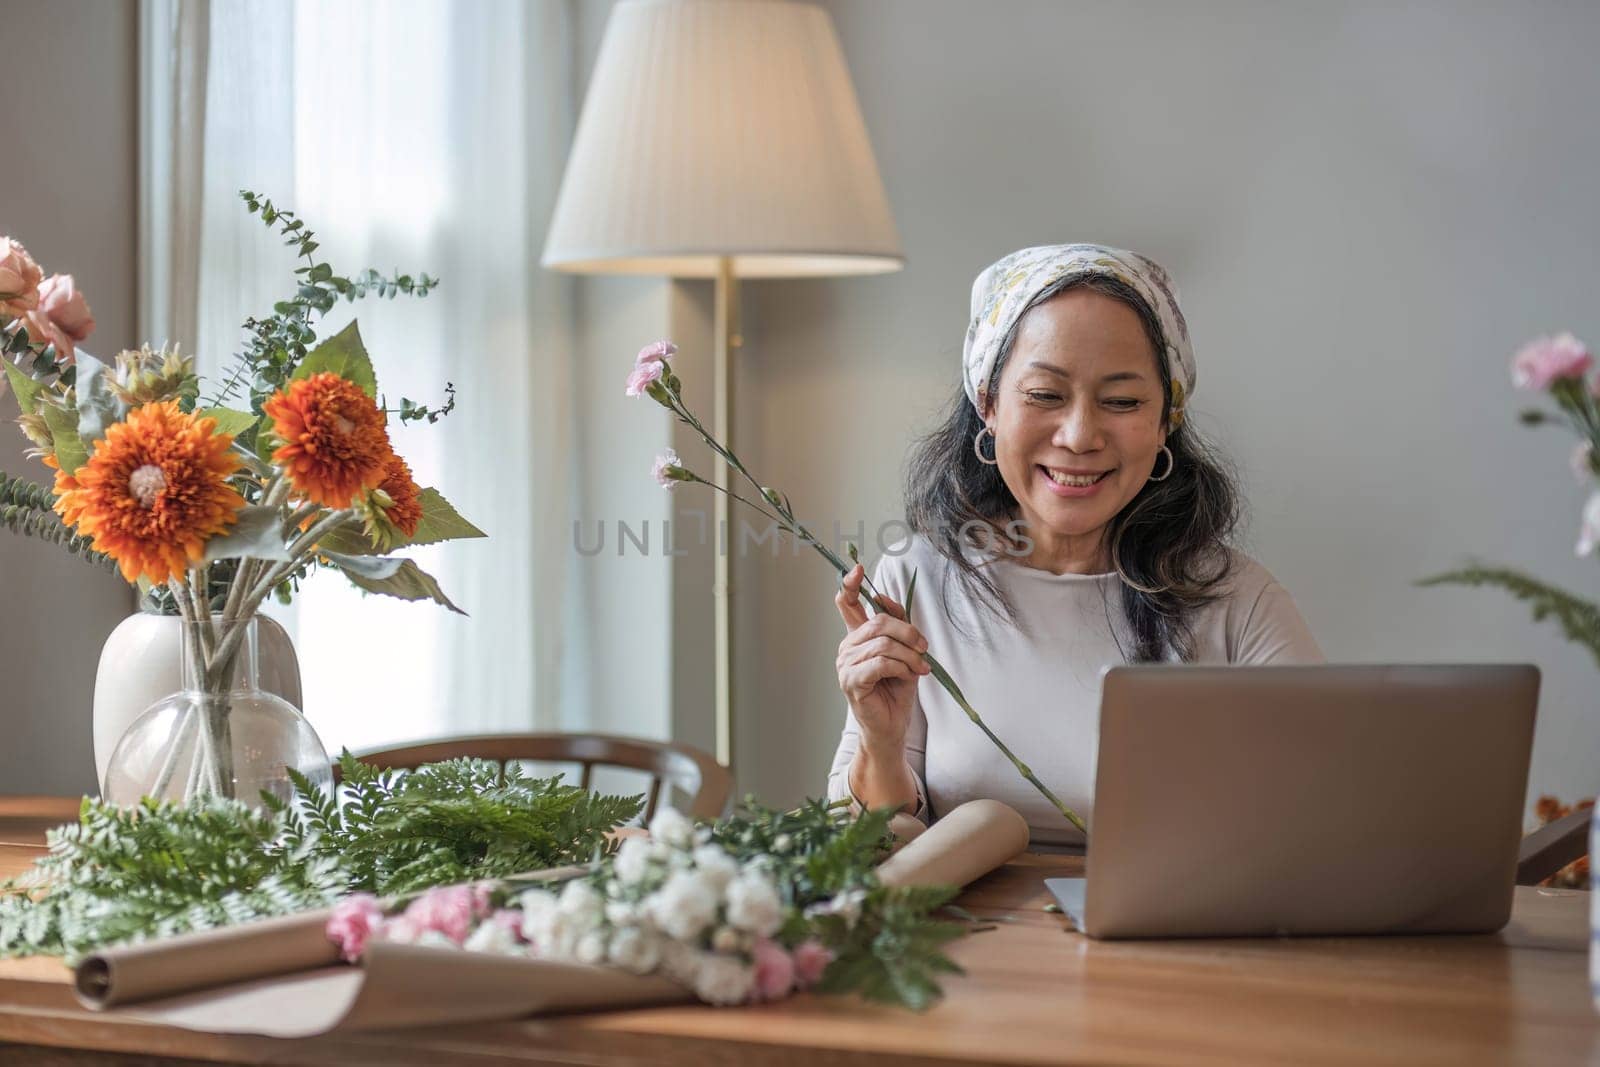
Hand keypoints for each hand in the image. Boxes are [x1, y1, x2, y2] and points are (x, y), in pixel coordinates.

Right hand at [834, 563, 929, 755]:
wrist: (891, 727)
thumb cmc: (896, 691)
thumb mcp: (904, 652)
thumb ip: (896, 625)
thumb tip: (884, 598)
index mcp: (857, 637)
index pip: (845, 604)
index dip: (849, 585)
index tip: (857, 569)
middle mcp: (847, 647)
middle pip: (877, 622)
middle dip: (907, 632)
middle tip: (924, 648)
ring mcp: (845, 665)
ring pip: (883, 644)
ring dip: (909, 655)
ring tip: (920, 668)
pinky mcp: (851, 682)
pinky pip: (881, 663)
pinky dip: (901, 668)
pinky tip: (909, 676)